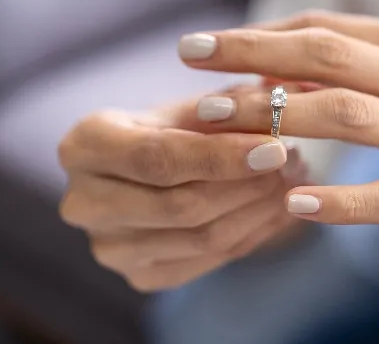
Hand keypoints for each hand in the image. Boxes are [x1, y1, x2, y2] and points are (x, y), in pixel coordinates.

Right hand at [58, 101, 305, 291]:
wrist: (150, 171)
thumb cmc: (174, 128)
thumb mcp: (193, 106)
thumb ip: (230, 106)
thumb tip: (282, 101)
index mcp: (84, 146)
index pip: (157, 158)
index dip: (219, 156)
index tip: (276, 146)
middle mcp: (83, 203)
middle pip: (180, 204)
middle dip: (247, 184)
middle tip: (295, 161)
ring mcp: (109, 247)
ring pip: (200, 237)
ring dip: (259, 209)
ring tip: (296, 178)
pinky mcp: (138, 276)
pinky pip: (209, 259)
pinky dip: (254, 232)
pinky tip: (281, 206)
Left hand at [178, 11, 378, 285]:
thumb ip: (358, 68)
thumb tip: (273, 64)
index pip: (326, 28)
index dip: (260, 33)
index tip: (205, 44)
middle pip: (328, 58)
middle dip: (251, 57)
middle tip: (191, 63)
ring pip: (350, 115)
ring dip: (278, 117)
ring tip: (219, 122)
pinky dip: (341, 200)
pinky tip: (295, 203)